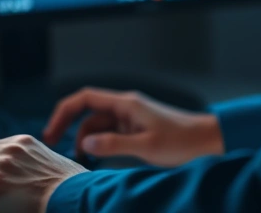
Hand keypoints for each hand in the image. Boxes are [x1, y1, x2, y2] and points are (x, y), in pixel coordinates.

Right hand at [42, 87, 223, 166]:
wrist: (209, 141)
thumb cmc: (182, 141)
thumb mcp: (146, 146)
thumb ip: (113, 144)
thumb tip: (86, 143)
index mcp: (126, 104)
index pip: (85, 99)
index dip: (64, 112)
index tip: (51, 131)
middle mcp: (126, 107)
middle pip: (88, 112)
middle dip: (70, 127)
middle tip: (54, 146)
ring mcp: (131, 118)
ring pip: (98, 125)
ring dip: (87, 139)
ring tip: (81, 160)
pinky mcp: (137, 129)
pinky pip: (111, 133)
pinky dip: (100, 143)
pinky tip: (98, 158)